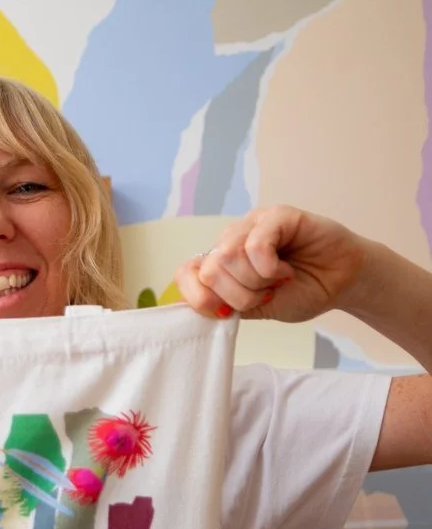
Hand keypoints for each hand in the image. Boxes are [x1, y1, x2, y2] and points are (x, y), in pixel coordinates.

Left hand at [173, 205, 367, 322]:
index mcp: (222, 263)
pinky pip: (255, 244)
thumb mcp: (257, 309)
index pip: (186, 273)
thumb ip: (227, 304)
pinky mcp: (277, 215)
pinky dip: (269, 268)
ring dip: (257, 282)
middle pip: (210, 271)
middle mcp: (231, 240)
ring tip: (278, 280)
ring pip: (229, 256)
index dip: (201, 299)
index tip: (230, 312)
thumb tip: (196, 305)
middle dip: (239, 295)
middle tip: (266, 294)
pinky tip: (285, 271)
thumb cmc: (302, 292)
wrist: (342, 283)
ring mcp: (252, 224)